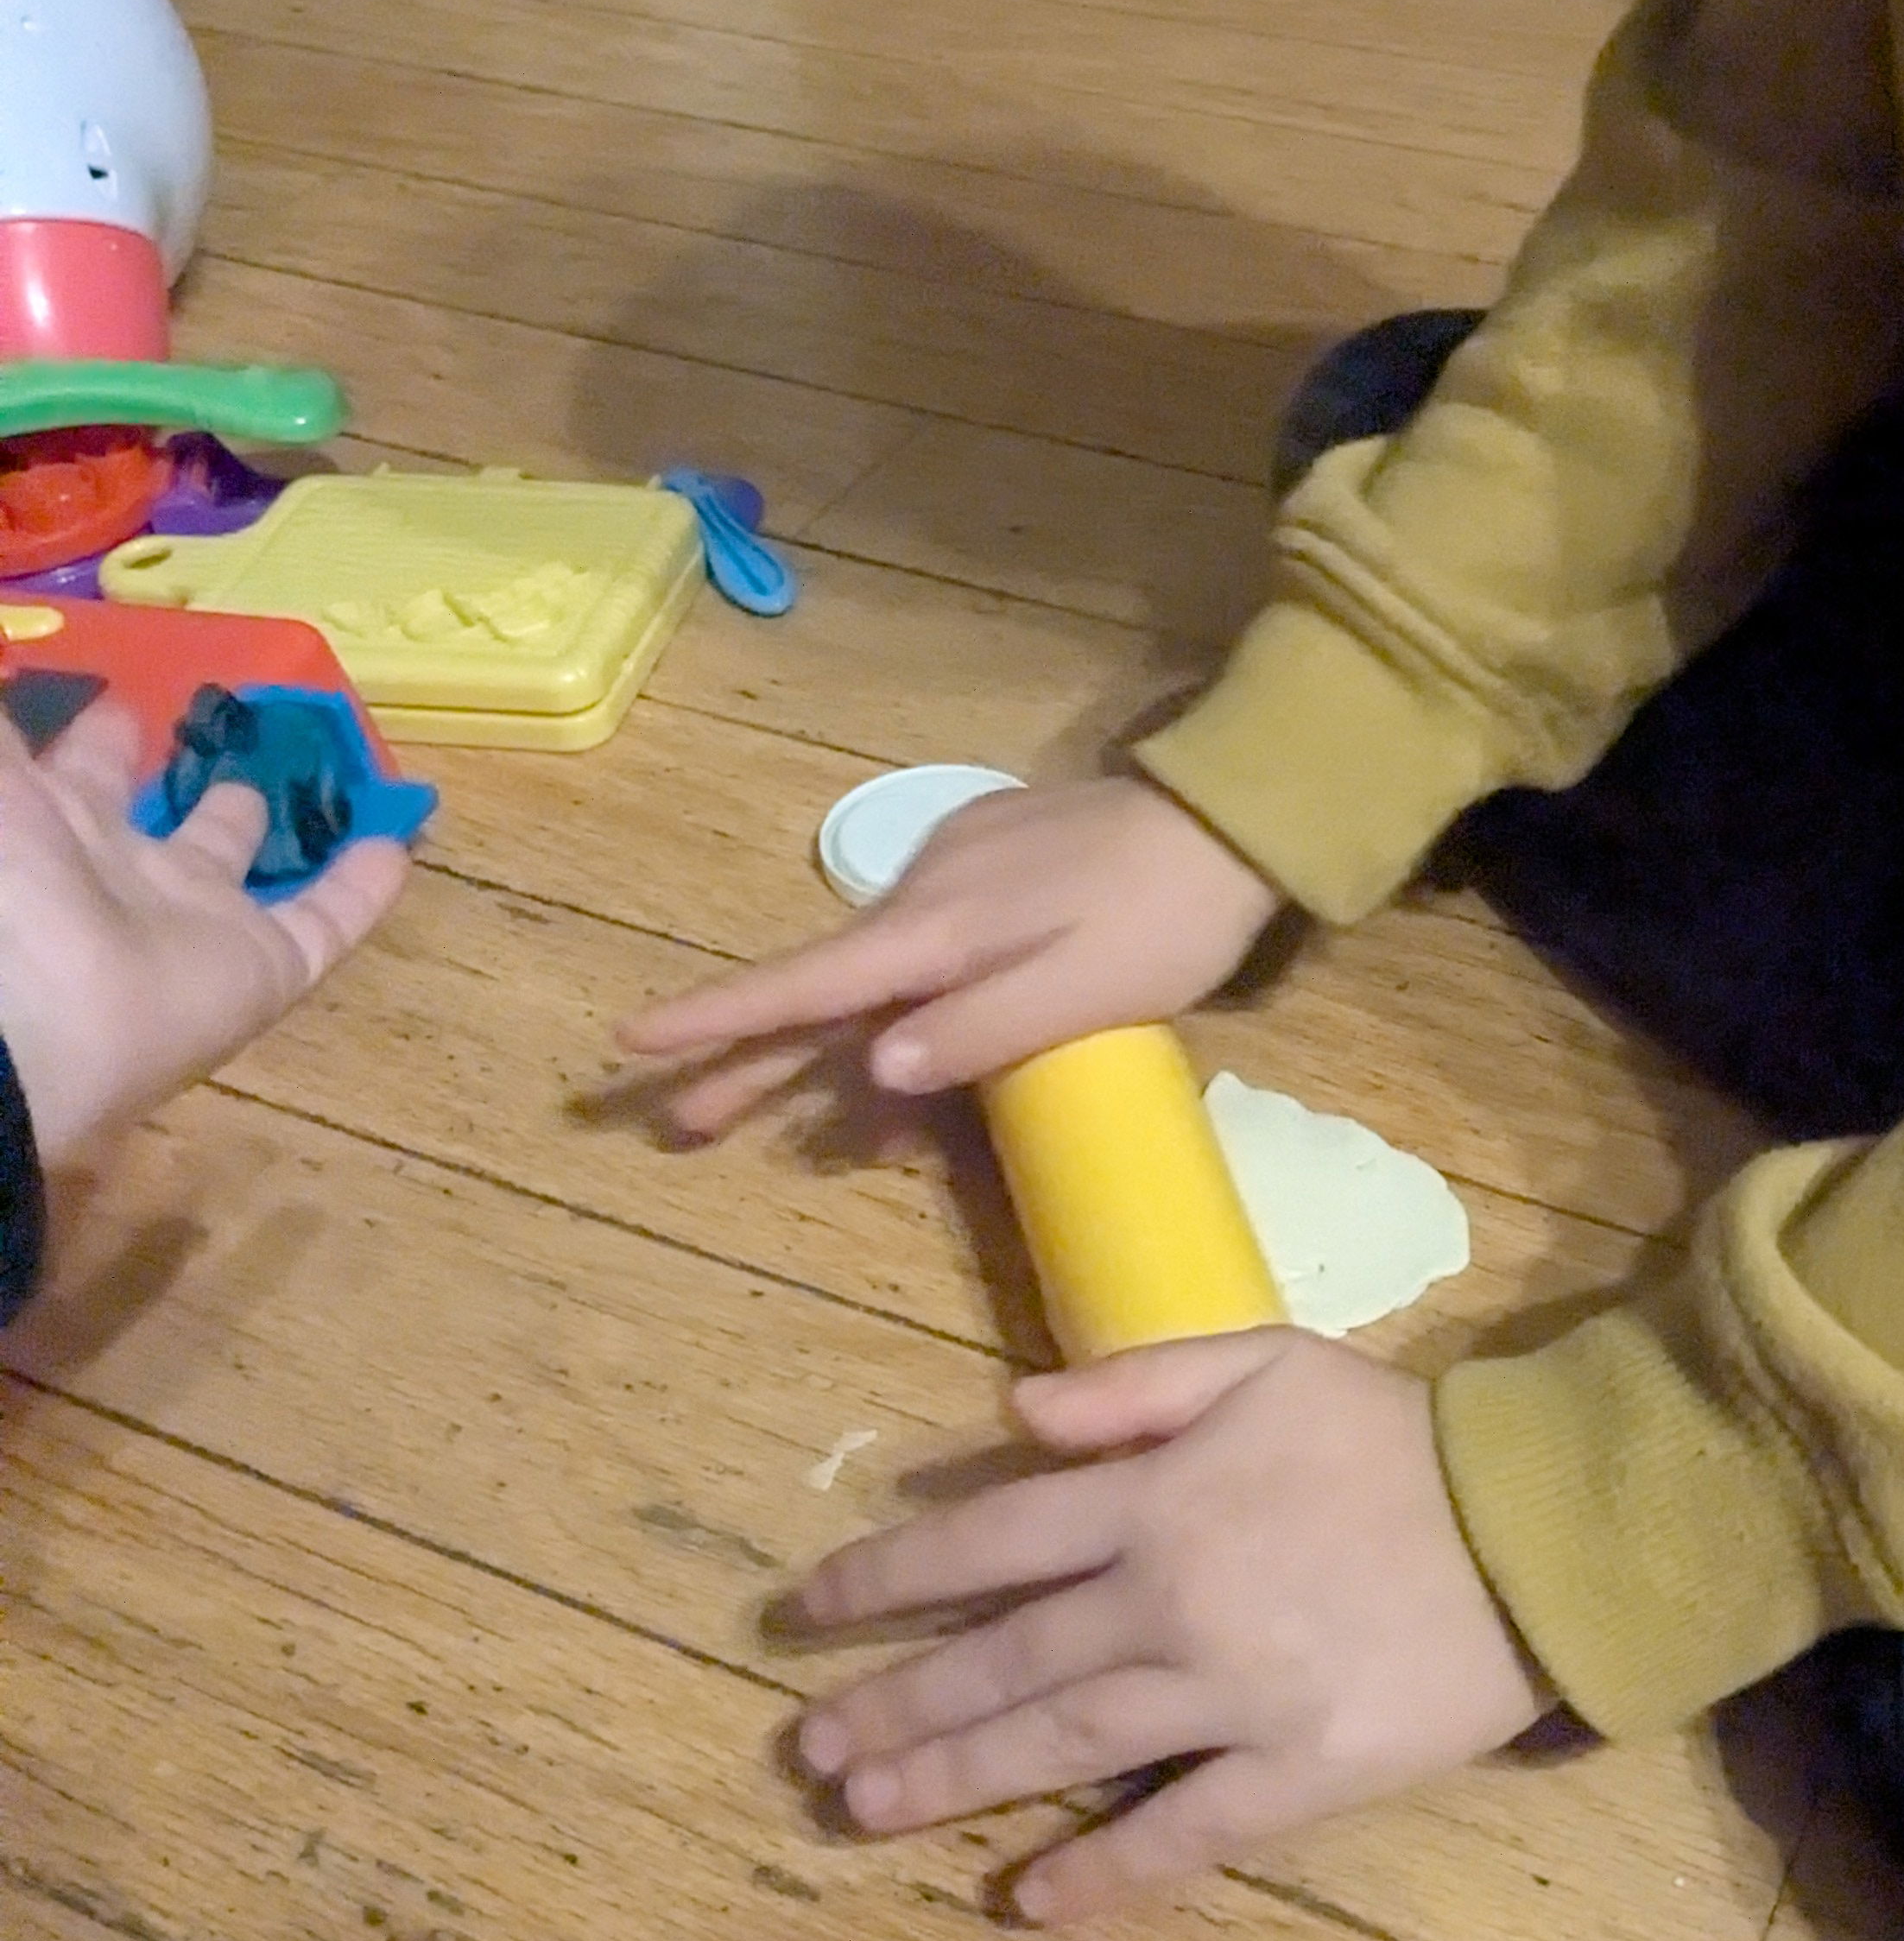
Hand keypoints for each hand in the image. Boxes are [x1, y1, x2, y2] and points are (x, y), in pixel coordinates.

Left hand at [0, 699, 407, 1164]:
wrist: (28, 1014)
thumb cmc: (4, 879)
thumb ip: (10, 731)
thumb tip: (15, 658)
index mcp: (46, 830)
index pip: (74, 774)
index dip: (95, 735)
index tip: (124, 695)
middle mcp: (116, 874)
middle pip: (155, 819)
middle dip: (175, 775)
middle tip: (213, 725)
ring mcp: (191, 924)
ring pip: (239, 864)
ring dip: (262, 824)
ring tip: (304, 780)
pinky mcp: (263, 968)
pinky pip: (324, 924)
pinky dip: (362, 892)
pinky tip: (396, 848)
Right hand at [621, 775, 1279, 1135]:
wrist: (1233, 817)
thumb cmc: (1168, 916)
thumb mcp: (1087, 990)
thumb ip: (982, 1030)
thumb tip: (876, 1070)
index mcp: (940, 930)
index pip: (808, 984)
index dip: (722, 1020)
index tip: (633, 1042)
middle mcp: (927, 896)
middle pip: (821, 991)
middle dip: (749, 1059)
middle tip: (681, 1123)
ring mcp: (955, 875)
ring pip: (872, 978)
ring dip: (829, 1048)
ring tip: (783, 1117)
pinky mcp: (990, 868)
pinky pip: (922, 954)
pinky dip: (896, 1008)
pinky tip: (901, 1051)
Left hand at [781, 1331, 1545, 1919]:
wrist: (1540, 1527)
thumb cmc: (1396, 1438)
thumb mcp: (1264, 1361)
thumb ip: (1134, 1384)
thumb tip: (1012, 1411)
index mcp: (1155, 1499)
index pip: (988, 1539)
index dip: (888, 1576)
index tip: (808, 1612)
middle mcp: (1169, 1600)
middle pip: (1006, 1659)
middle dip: (896, 1702)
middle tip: (809, 1747)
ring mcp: (1230, 1696)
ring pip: (1064, 1747)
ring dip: (955, 1780)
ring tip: (864, 1811)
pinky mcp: (1297, 1774)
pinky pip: (1183, 1835)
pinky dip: (1103, 1872)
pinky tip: (1028, 1902)